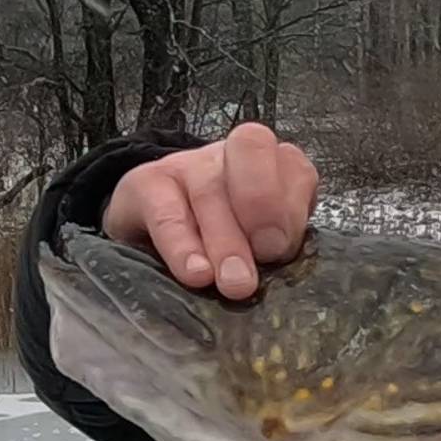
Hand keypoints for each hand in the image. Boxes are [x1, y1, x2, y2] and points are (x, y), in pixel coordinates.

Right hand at [103, 121, 318, 299]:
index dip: (292, 205)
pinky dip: (182, 246)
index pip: (295, 169)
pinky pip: (166, 212)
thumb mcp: (259, 241)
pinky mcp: (145, 183)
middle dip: (261, 215)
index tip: (280, 249)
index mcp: (273, 167)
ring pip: (211, 192)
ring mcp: (187, 164)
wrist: (150, 227)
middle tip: (262, 265)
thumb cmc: (222, 238)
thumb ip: (277, 246)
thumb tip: (281, 275)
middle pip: (253, 170)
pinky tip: (196, 273)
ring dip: (226, 242)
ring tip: (232, 284)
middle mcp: (231, 157)